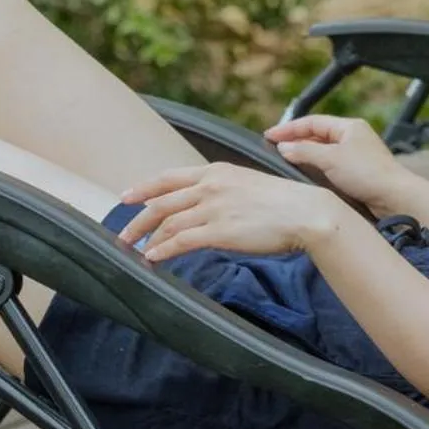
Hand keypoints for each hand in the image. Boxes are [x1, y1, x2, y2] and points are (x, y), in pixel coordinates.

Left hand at [117, 163, 348, 260]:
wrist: (305, 212)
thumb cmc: (283, 202)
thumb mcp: (247, 184)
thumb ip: (223, 191)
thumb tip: (205, 205)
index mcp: (216, 171)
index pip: (168, 178)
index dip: (143, 188)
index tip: (126, 197)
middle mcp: (210, 186)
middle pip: (161, 202)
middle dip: (136, 219)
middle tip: (123, 234)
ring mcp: (214, 208)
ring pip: (167, 222)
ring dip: (147, 238)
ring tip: (136, 251)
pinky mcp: (219, 231)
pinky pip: (181, 241)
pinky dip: (163, 250)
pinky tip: (154, 257)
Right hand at [263, 114, 401, 209]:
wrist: (394, 197)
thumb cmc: (368, 174)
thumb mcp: (331, 159)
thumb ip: (304, 152)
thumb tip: (284, 147)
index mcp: (349, 126)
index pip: (312, 122)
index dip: (288, 128)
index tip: (269, 135)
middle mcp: (353, 137)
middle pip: (317, 136)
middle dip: (295, 141)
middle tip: (273, 148)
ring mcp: (355, 155)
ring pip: (323, 151)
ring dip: (304, 155)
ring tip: (284, 160)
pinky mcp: (357, 172)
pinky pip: (330, 165)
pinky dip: (315, 167)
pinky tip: (304, 175)